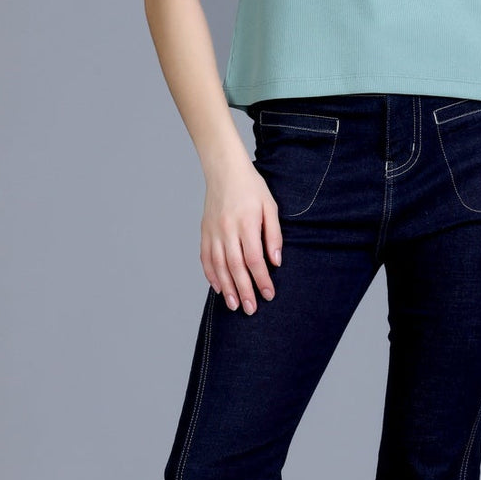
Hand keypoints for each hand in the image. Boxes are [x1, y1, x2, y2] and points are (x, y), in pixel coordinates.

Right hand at [200, 154, 281, 314]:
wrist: (224, 170)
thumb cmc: (251, 187)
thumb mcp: (270, 206)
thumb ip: (273, 234)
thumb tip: (276, 261)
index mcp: (246, 223)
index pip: (254, 259)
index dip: (261, 279)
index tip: (268, 294)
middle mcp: (227, 229)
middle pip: (235, 267)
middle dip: (244, 290)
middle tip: (250, 310)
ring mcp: (213, 231)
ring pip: (219, 265)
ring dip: (227, 288)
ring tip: (234, 305)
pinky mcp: (204, 231)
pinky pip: (206, 258)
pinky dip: (211, 275)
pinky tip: (218, 288)